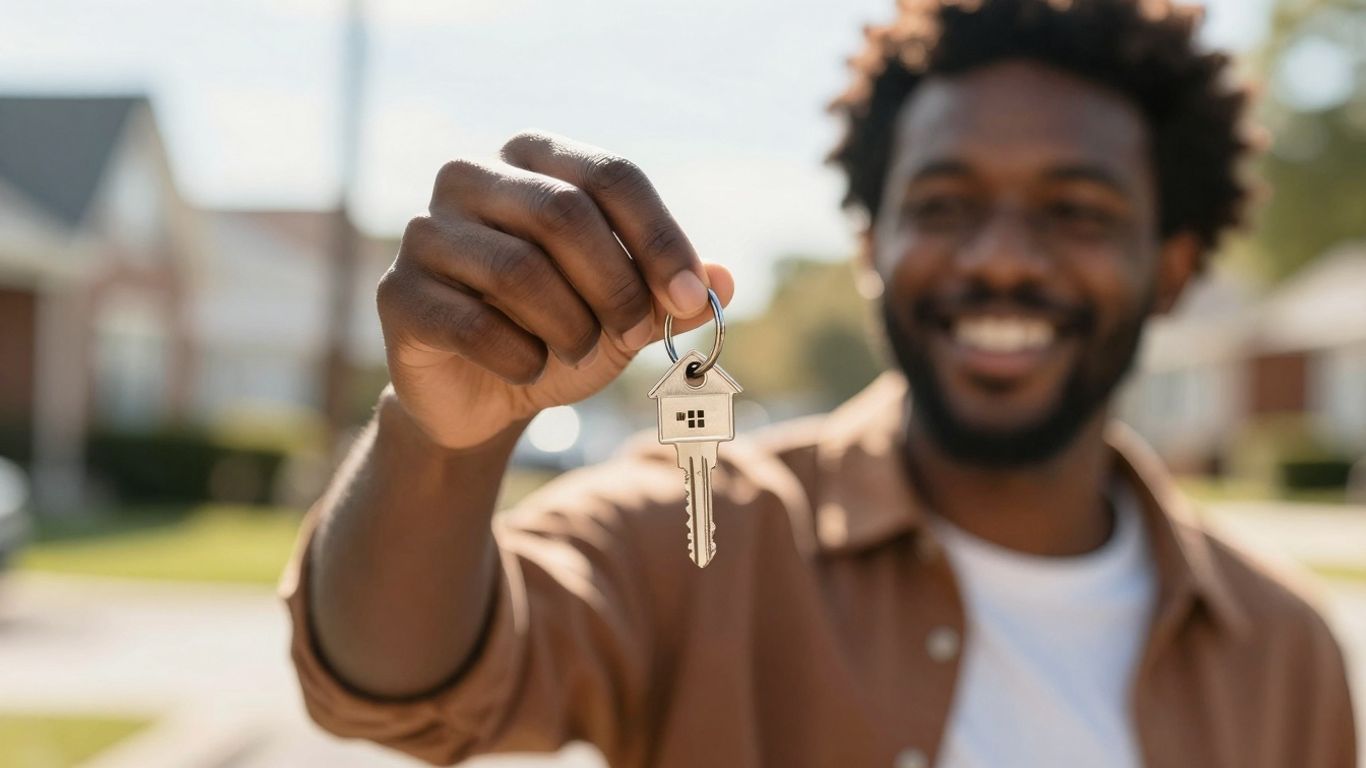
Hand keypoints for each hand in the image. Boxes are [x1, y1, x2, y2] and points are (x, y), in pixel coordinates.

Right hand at [376, 132, 734, 449]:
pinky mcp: (398, 293)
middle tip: (636, 332)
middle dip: (616, 285)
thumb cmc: (561, 331)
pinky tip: (527, 369)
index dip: (660, 238)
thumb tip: (724, 279)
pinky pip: (473, 324)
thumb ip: (675, 293)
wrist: (485, 394)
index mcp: (534, 158)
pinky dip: (520, 359)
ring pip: (518, 270)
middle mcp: (471, 176)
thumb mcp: (629, 312)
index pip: (611, 175)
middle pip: (563, 213)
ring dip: (569, 327)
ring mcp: (427, 232)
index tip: (691, 298)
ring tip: (576, 349)